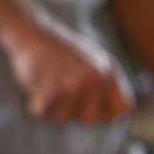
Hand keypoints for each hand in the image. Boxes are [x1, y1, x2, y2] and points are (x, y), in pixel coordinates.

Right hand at [3, 20, 132, 123]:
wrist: (32, 33)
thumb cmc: (60, 52)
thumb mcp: (93, 64)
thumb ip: (109, 88)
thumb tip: (121, 113)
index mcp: (108, 71)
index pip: (121, 109)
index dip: (104, 112)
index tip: (88, 103)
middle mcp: (94, 78)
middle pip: (89, 119)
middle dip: (74, 112)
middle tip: (63, 90)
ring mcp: (72, 85)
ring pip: (61, 118)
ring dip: (50, 107)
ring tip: (48, 83)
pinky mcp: (50, 90)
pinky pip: (42, 113)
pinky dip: (35, 103)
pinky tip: (36, 86)